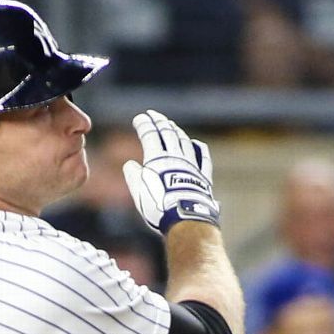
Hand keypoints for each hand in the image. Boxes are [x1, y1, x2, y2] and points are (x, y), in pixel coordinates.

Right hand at [122, 110, 219, 233]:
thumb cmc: (157, 206)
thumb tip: (131, 164)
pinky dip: (198, 147)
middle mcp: (175, 157)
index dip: (144, 124)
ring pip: (184, 141)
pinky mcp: (203, 175)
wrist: (184, 218)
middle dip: (159, 121)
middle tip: (153, 115)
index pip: (150, 134)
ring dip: (176, 131)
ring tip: (170, 125)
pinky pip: (203, 156)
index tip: (139, 118)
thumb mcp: (137, 191)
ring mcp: (191, 164)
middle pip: (168, 133)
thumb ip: (133, 174)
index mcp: (157, 159)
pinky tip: (195, 143)